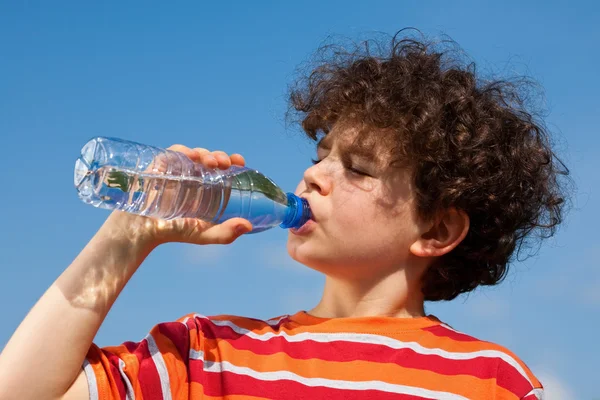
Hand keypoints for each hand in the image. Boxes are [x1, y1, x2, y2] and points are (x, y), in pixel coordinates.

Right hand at [103, 145, 252, 247]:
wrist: (143, 232)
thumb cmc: (174, 232)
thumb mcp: (204, 234)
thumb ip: (226, 233)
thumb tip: (248, 226)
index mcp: (207, 187)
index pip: (223, 168)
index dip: (232, 161)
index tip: (240, 161)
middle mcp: (193, 175)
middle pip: (210, 158)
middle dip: (220, 156)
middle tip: (226, 163)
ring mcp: (177, 170)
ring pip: (194, 153)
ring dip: (205, 153)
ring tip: (212, 162)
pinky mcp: (160, 166)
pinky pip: (172, 153)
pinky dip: (183, 151)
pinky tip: (191, 156)